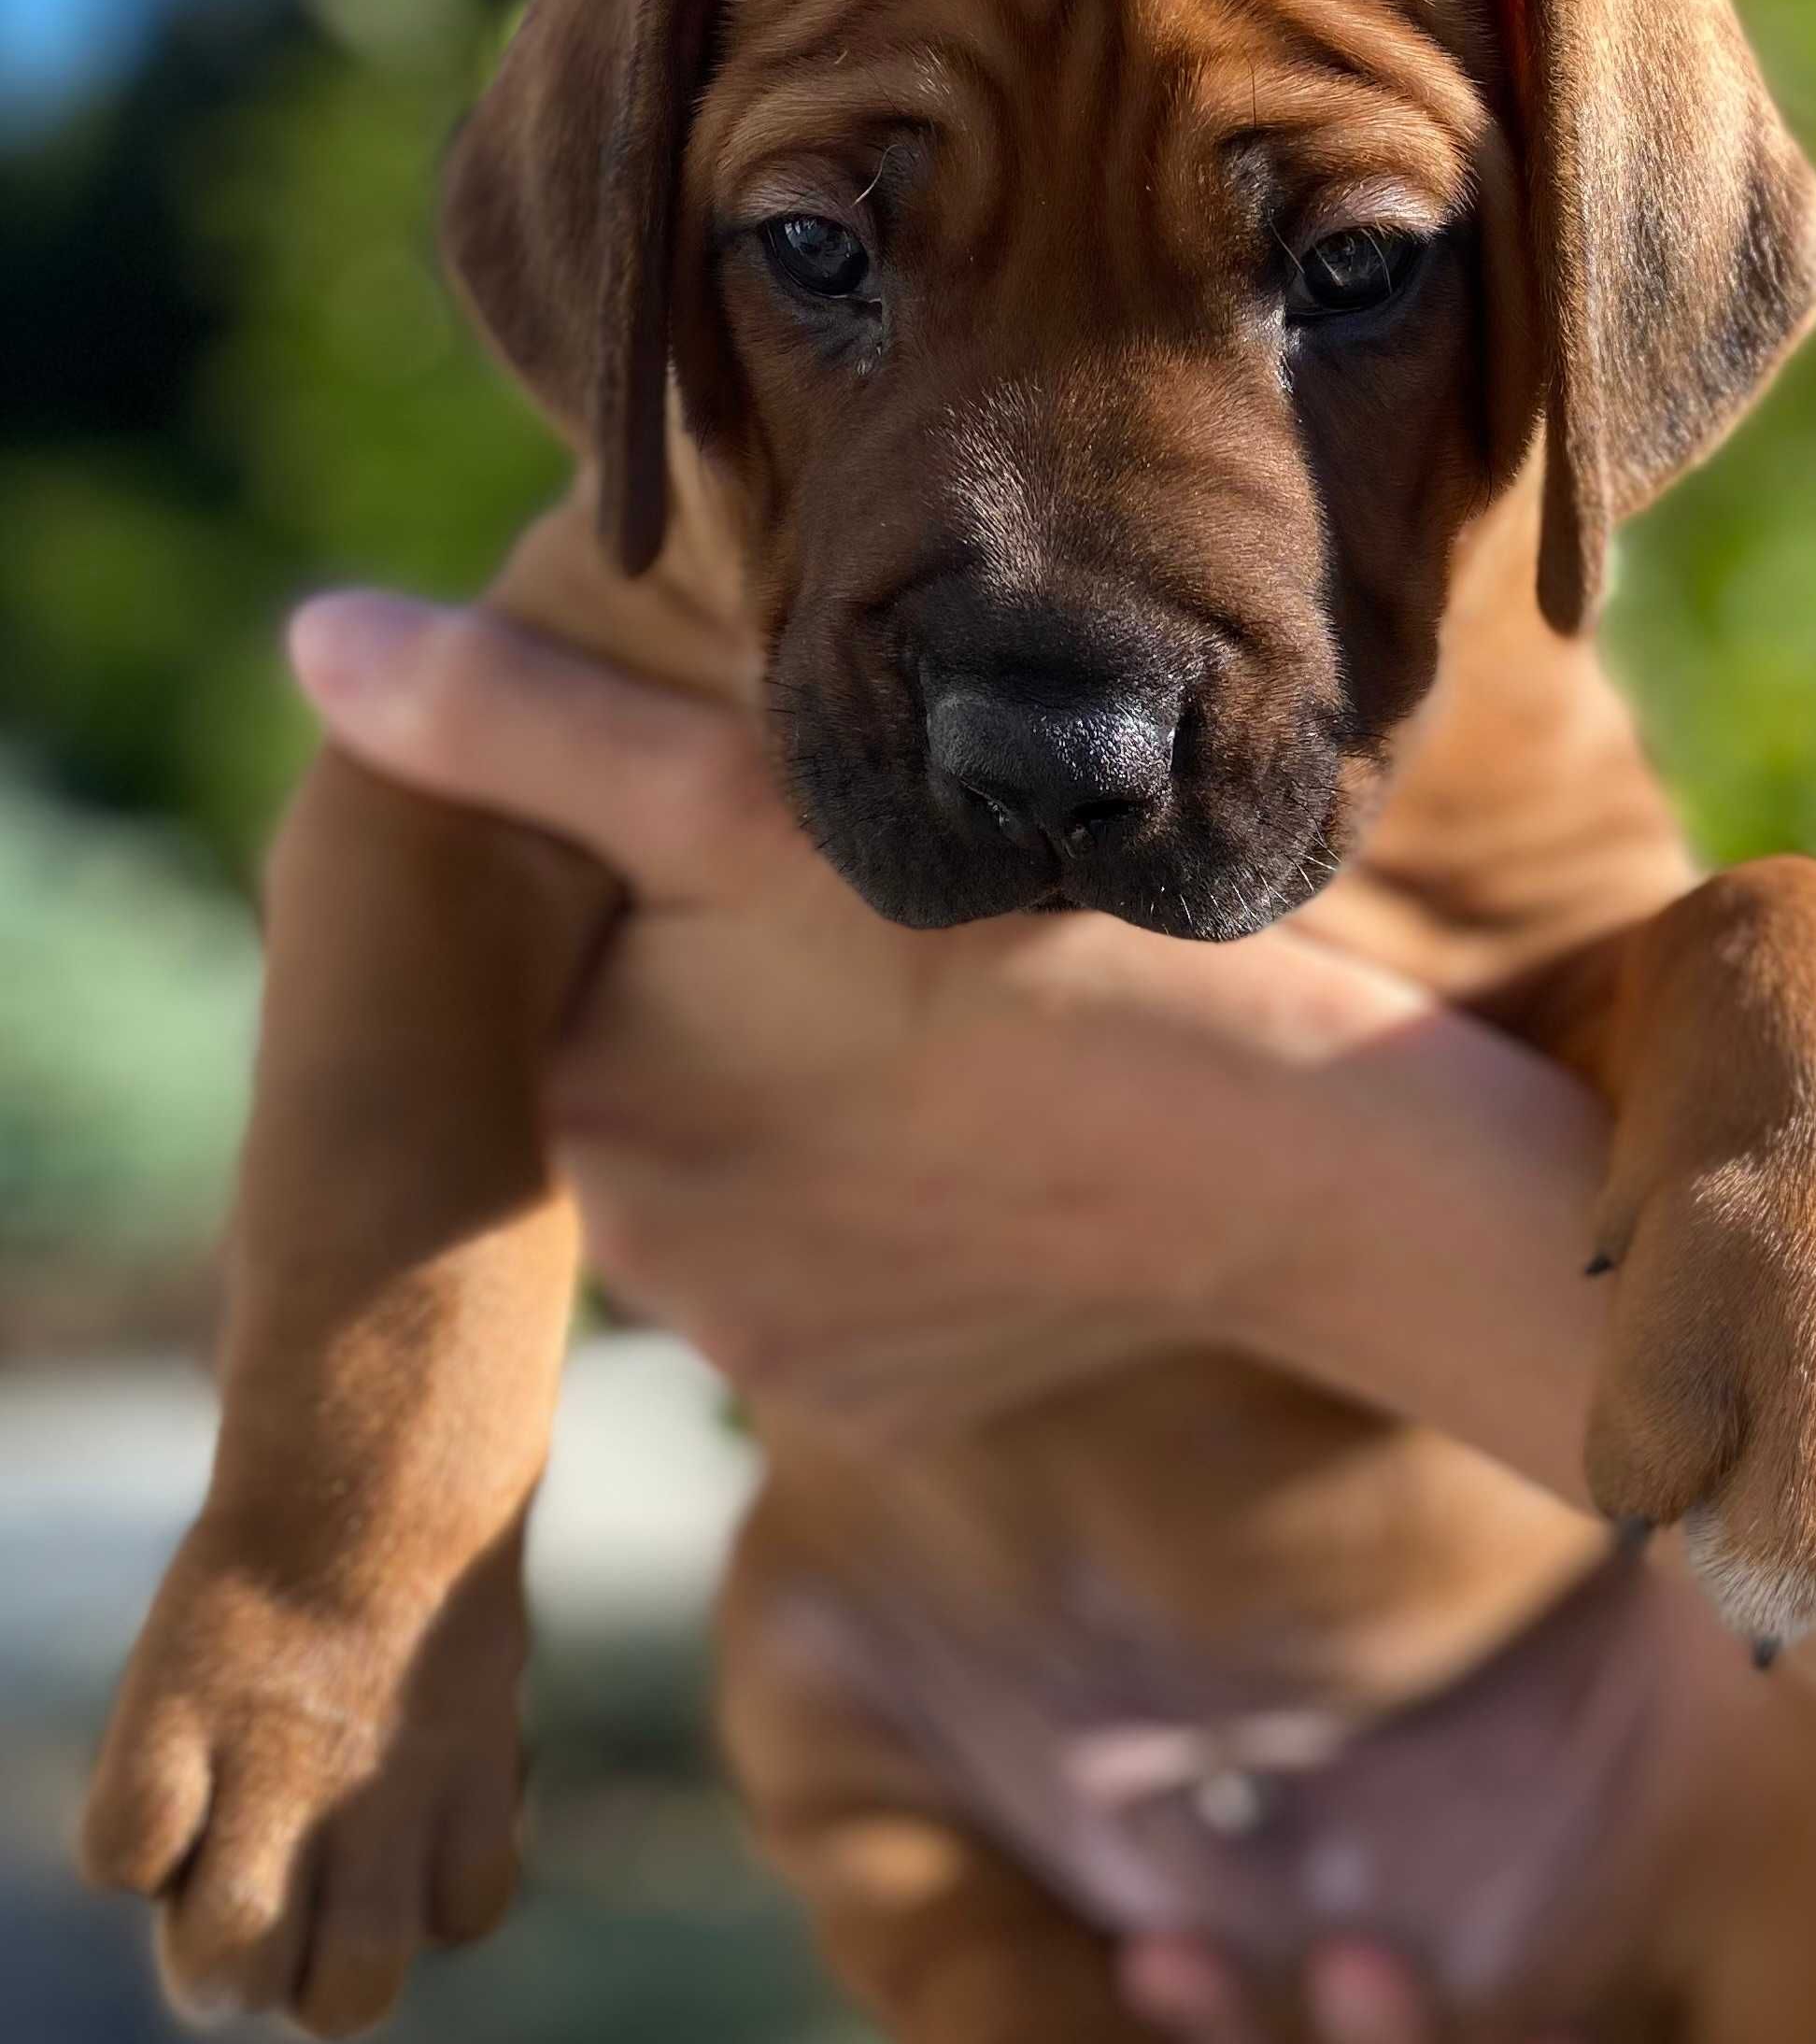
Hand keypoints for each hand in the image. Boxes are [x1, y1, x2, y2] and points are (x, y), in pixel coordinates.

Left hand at [288, 592, 1408, 1443]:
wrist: (1282, 1164)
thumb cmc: (1022, 948)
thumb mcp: (752, 799)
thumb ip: (518, 721)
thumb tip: (306, 637)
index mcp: (578, 1100)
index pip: (571, 973)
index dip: (670, 898)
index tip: (789, 863)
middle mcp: (633, 1258)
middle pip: (655, 1079)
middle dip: (739, 1011)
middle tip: (892, 949)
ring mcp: (750, 1353)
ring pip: (744, 1181)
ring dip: (812, 1112)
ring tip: (953, 1038)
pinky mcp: (860, 1406)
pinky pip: (833, 1286)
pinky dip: (892, 1217)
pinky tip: (987, 1147)